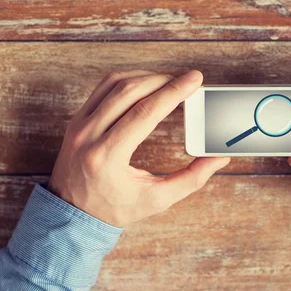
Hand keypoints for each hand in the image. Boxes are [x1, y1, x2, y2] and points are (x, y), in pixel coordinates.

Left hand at [48, 70, 229, 226]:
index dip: (173, 92)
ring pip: (115, 83)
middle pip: (130, 91)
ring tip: (170, 82)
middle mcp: (88, 136)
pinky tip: (146, 85)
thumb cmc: (114, 208)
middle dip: (164, 80)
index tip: (194, 79)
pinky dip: (129, 80)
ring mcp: (79, 125)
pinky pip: (103, 88)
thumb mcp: (157, 200)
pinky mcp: (77, 119)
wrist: (72, 213)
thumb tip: (218, 158)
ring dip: (146, 77)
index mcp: (107, 157)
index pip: (145, 112)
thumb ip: (191, 179)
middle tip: (187, 81)